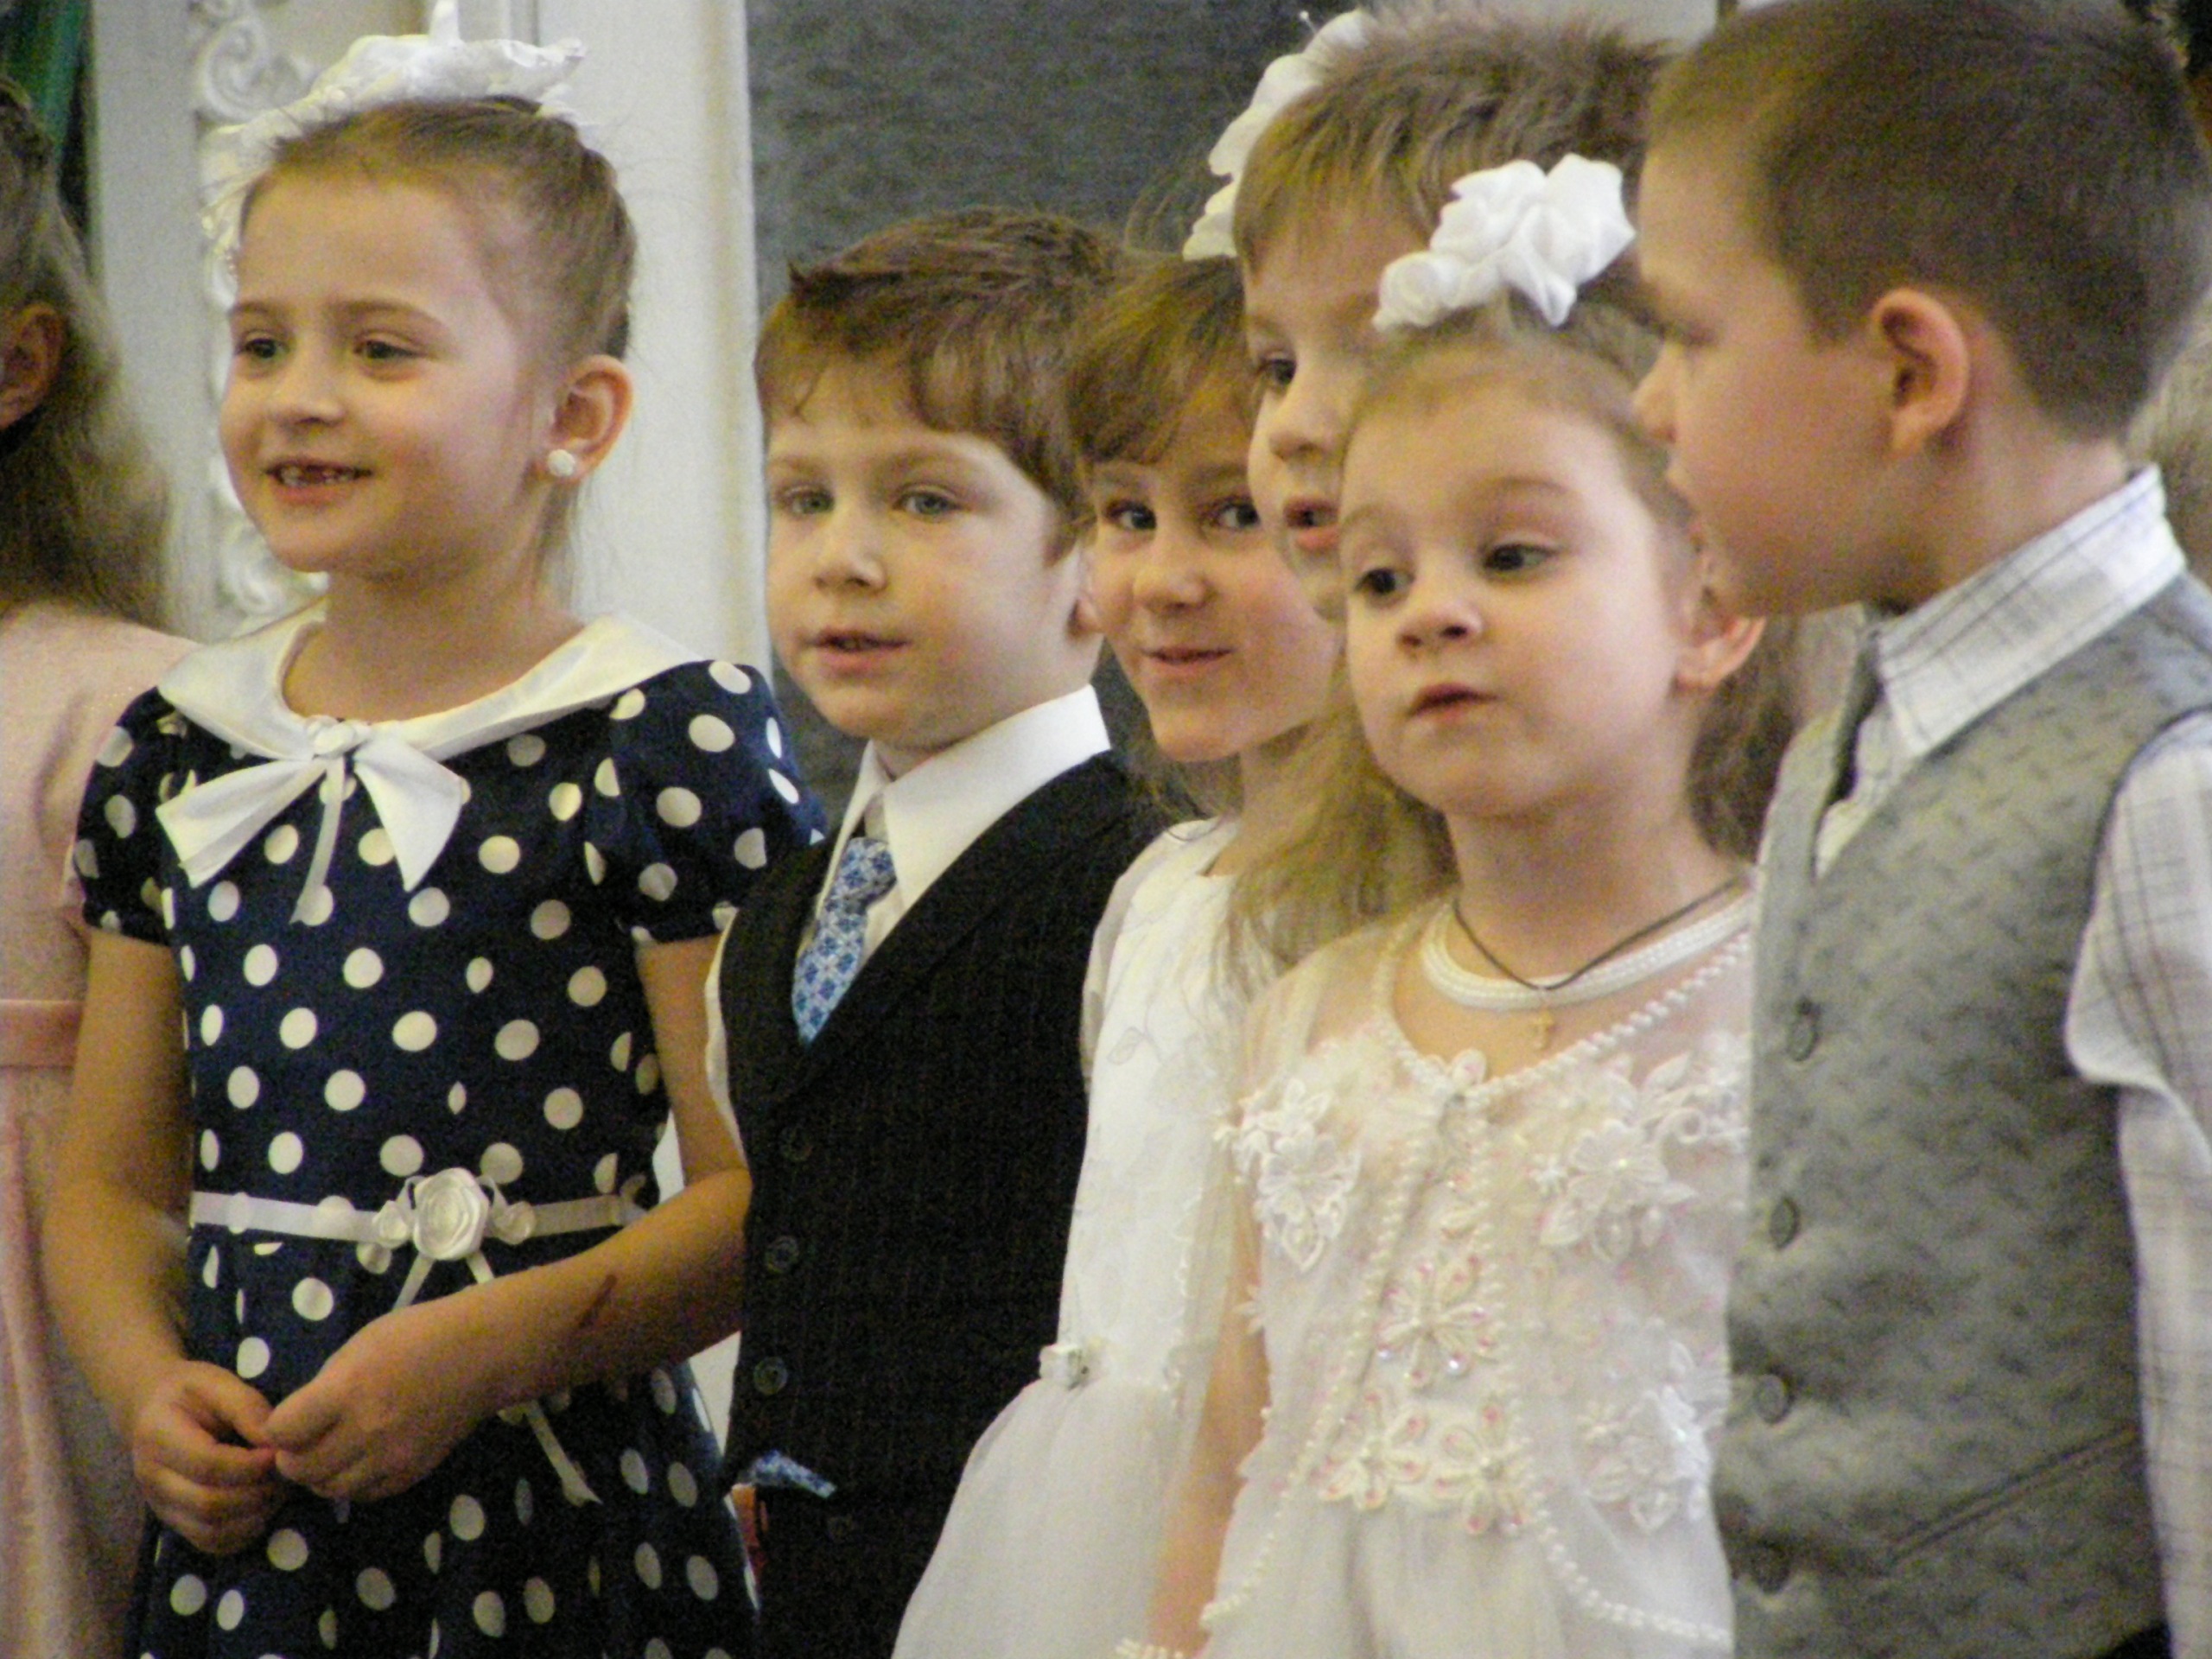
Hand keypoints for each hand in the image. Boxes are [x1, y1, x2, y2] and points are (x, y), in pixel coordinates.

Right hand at [129, 1360, 281, 1554]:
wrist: (152, 1410)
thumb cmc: (190, 1392)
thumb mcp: (217, 1383)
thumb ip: (248, 1408)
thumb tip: (275, 1443)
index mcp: (159, 1438)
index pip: (208, 1465)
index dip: (251, 1465)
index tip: (278, 1453)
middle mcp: (153, 1480)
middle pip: (208, 1503)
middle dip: (257, 1493)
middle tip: (285, 1474)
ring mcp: (161, 1506)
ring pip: (210, 1531)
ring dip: (254, 1515)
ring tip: (278, 1490)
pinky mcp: (174, 1522)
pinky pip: (210, 1543)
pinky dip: (243, 1532)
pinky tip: (262, 1507)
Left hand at [261, 1295, 490, 1501]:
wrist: (481, 1354)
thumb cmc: (417, 1336)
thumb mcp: (359, 1346)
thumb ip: (325, 1387)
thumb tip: (299, 1421)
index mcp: (347, 1390)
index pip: (282, 1432)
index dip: (275, 1428)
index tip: (283, 1421)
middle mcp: (365, 1430)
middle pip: (301, 1469)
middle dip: (292, 1456)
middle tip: (302, 1442)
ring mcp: (391, 1457)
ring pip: (330, 1488)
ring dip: (320, 1474)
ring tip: (330, 1452)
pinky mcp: (412, 1472)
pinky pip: (365, 1494)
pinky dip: (353, 1482)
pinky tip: (360, 1459)